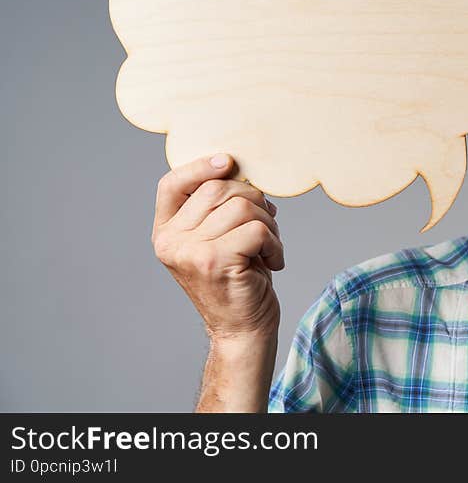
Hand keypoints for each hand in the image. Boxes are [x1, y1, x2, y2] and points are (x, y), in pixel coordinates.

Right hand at [151, 153, 283, 339]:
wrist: (242, 330)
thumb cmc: (237, 280)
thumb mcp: (219, 239)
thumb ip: (217, 209)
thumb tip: (239, 170)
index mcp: (166, 232)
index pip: (171, 184)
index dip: (200, 166)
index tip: (228, 162)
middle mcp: (170, 241)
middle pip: (218, 189)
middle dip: (254, 200)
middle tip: (266, 225)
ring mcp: (189, 251)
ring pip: (243, 207)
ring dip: (269, 224)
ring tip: (269, 247)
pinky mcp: (215, 261)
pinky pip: (257, 229)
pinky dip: (275, 243)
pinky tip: (273, 261)